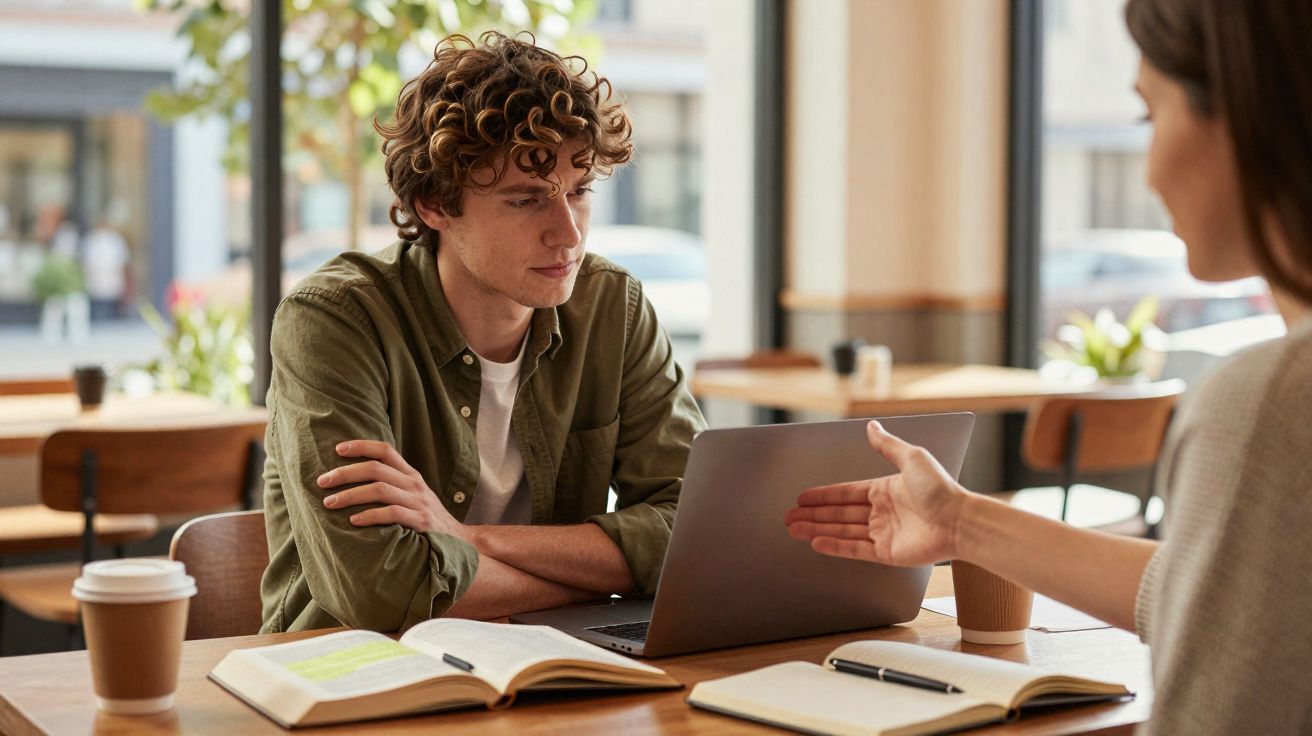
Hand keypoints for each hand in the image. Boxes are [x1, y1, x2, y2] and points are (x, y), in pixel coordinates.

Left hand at [318, 440, 472, 542]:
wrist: (459, 543)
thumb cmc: (426, 520)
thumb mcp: (413, 496)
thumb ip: (392, 485)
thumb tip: (353, 479)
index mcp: (411, 475)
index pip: (385, 450)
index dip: (361, 446)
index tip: (337, 449)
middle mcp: (415, 484)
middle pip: (375, 469)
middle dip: (344, 473)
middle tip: (322, 482)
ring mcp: (419, 502)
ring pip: (380, 489)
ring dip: (350, 495)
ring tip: (329, 503)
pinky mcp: (421, 522)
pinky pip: (392, 514)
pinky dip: (370, 516)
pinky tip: (353, 521)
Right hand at [784, 420, 968, 566]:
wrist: (959, 521)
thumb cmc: (941, 489)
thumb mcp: (912, 458)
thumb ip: (888, 445)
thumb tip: (872, 426)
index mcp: (885, 490)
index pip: (846, 493)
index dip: (823, 496)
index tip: (803, 497)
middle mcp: (882, 512)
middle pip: (839, 513)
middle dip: (813, 515)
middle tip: (789, 516)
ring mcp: (883, 533)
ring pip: (842, 531)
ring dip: (817, 530)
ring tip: (794, 529)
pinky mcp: (887, 553)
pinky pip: (855, 549)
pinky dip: (835, 546)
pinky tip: (816, 543)